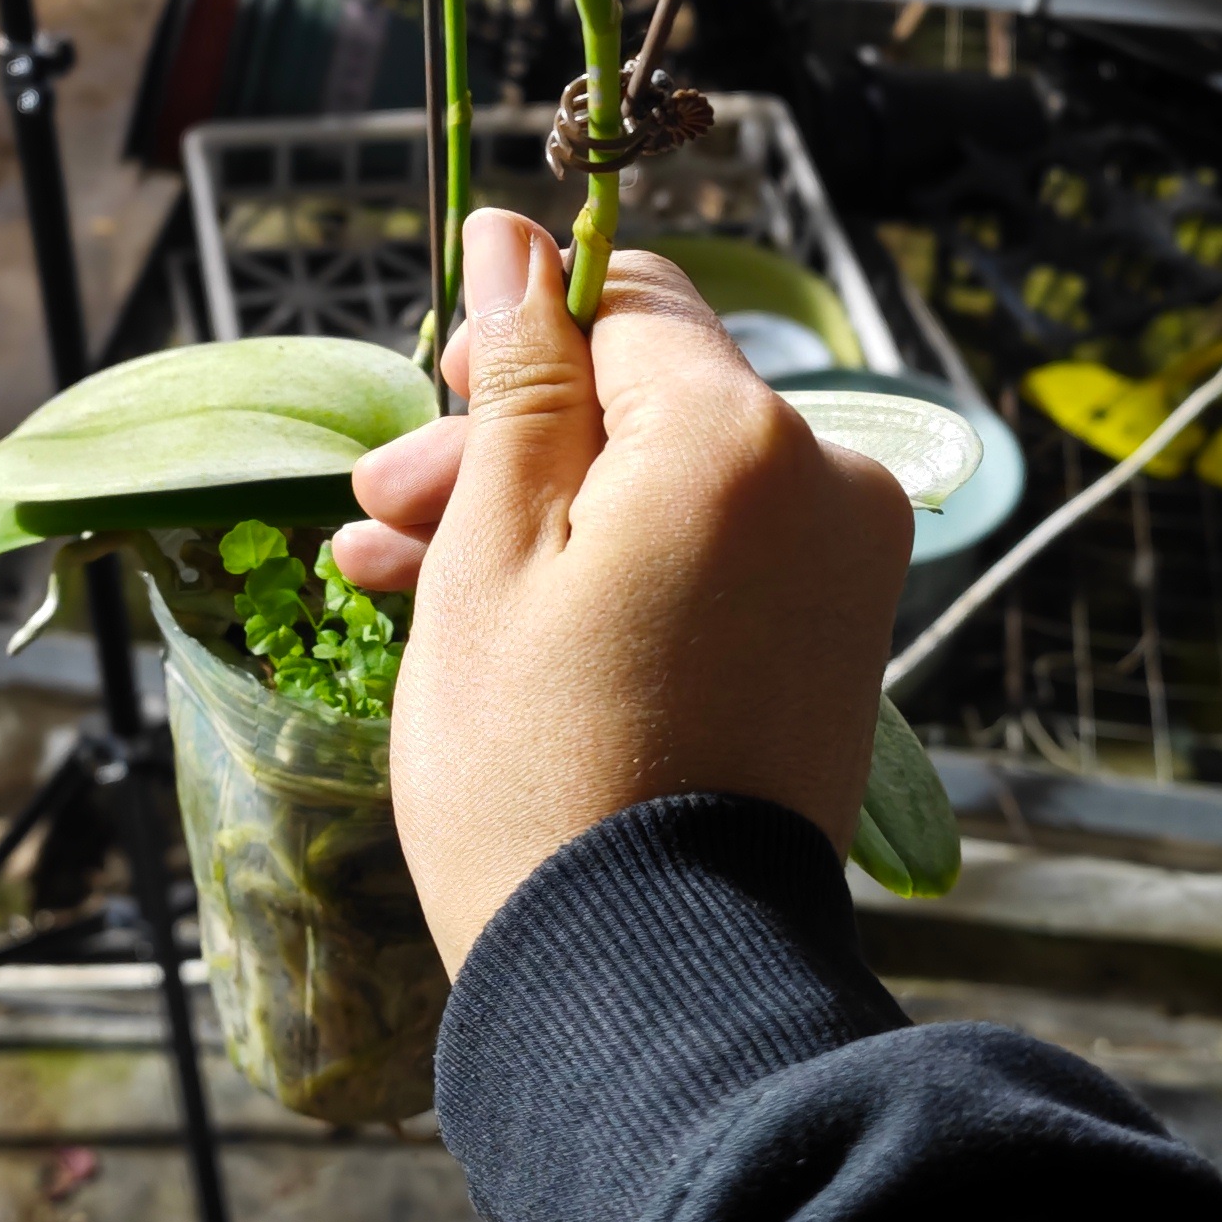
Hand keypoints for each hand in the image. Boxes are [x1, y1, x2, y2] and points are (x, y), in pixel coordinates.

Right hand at [335, 210, 912, 973]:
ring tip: (394, 580)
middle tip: (376, 520)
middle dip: (506, 442)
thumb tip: (516, 236)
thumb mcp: (491, 547)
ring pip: (665, 487)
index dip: (520, 333)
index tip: (428, 394)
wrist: (649, 984)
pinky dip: (611, 572)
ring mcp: (845, 572)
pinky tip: (489, 618)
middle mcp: (826, 482)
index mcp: (743, 436)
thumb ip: (514, 377)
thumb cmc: (538, 763)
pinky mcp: (835, 647)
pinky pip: (710, 561)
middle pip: (646, 402)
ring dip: (537, 514)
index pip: (632, 301)